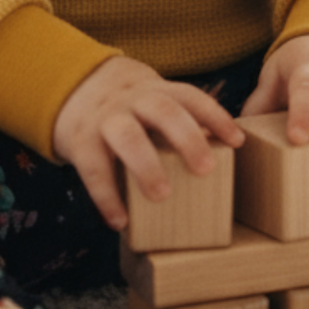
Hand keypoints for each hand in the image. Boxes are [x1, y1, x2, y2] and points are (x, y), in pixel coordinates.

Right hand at [52, 57, 245, 231]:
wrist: (71, 86)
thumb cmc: (128, 106)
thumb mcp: (152, 100)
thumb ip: (179, 121)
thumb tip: (223, 156)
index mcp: (156, 90)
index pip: (190, 96)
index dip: (214, 116)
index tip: (237, 140)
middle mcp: (132, 100)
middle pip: (162, 110)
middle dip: (186, 137)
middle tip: (205, 169)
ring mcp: (105, 118)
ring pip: (126, 136)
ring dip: (146, 165)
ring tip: (162, 196)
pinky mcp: (79, 141)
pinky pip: (93, 169)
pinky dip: (107, 197)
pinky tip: (120, 222)